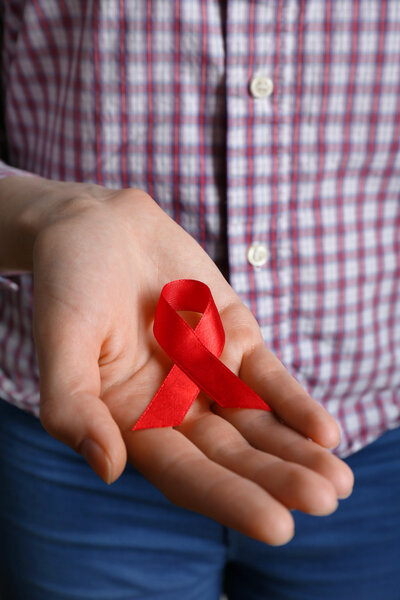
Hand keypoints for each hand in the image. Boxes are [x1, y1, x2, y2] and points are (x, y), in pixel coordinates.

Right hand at [4, 178, 352, 544]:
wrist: (99, 226)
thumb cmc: (68, 282)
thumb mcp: (61, 339)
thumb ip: (73, 405)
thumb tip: (107, 469)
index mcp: (131, 420)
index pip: (185, 473)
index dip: (229, 498)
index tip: (277, 524)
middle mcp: (174, 406)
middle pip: (232, 455)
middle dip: (277, 479)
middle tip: (325, 500)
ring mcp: (208, 373)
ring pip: (257, 422)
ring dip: (297, 451)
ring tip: (337, 480)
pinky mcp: (233, 338)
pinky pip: (267, 376)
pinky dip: (295, 402)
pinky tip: (326, 432)